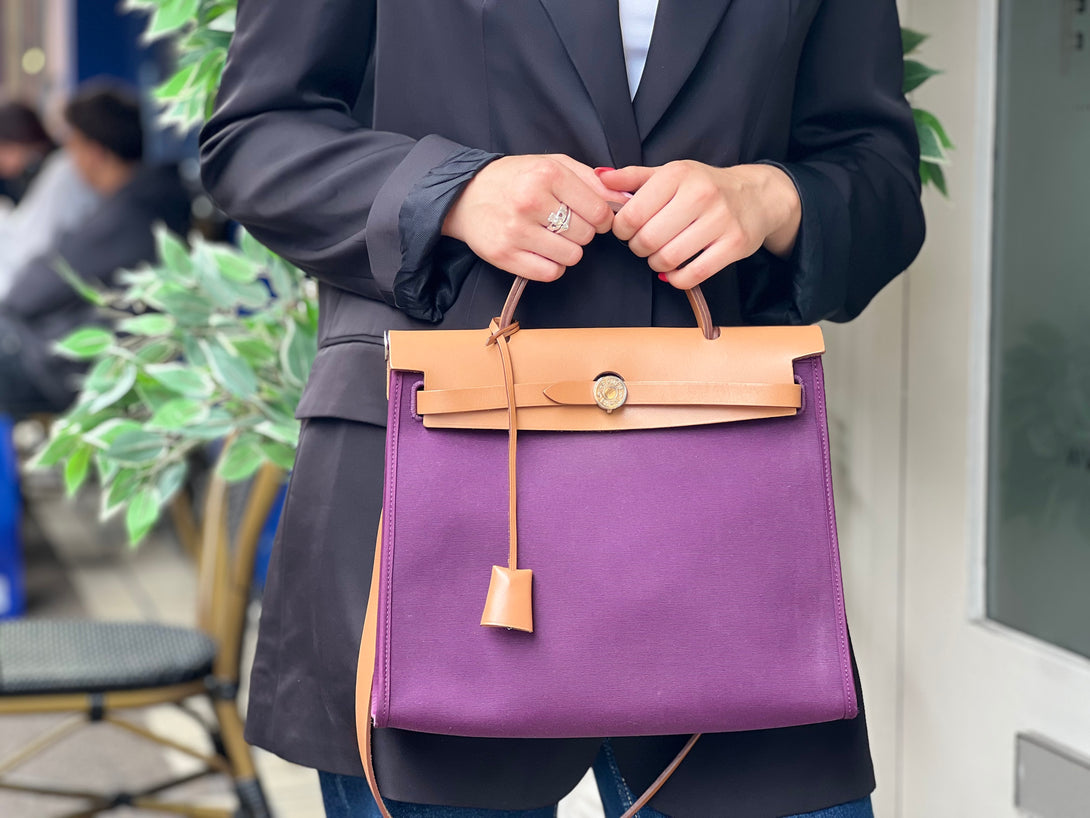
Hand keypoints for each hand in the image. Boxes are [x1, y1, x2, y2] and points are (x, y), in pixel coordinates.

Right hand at [442, 155, 626, 282]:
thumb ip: (592, 180)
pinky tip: (540, 251)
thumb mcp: (553, 165)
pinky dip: (551, 266)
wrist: (465, 195)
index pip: (599, 212)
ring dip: (567, 250)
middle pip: (586, 236)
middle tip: (564, 224)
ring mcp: (516, 230)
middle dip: (582, 232)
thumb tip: (627, 198)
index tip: (590, 216)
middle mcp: (531, 201)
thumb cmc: (515, 179)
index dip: (601, 219)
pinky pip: (550, 273)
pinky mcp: (505, 255)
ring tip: (550, 236)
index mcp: (547, 174)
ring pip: (571, 257)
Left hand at [599, 162, 801, 289]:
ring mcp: (720, 220)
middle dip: (638, 248)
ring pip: (668, 259)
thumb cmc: (705, 186)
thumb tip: (599, 177)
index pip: (631, 214)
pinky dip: (677, 279)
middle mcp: (701, 194)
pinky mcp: (735, 244)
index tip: (626, 231)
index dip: (621, 230)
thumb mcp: (670, 174)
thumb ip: (633, 177)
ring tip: (660, 254)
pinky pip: (693, 275)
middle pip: (648, 239)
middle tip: (643, 244)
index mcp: (678, 175)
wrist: (756, 196)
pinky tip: (676, 270)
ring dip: (656, 263)